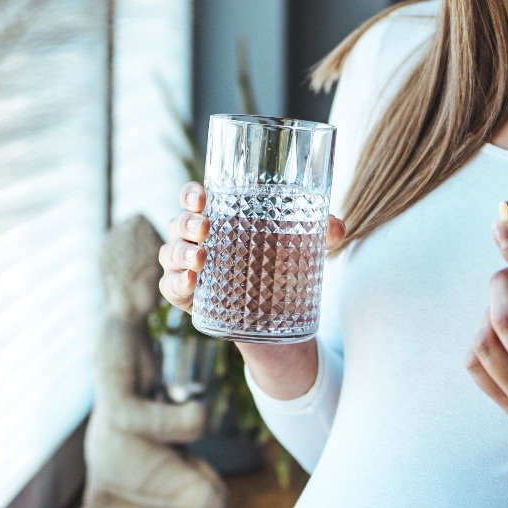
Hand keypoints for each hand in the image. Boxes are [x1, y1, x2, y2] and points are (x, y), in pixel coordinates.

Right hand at [160, 181, 344, 401]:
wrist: (276, 313)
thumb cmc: (280, 263)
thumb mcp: (303, 246)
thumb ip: (322, 232)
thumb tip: (337, 227)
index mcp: (218, 216)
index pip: (193, 197)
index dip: (191, 194)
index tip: (202, 197)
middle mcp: (197, 238)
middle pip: (178, 222)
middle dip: (187, 223)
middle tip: (205, 228)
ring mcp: (188, 266)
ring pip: (170, 253)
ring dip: (181, 254)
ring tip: (200, 260)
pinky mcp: (187, 295)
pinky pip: (170, 287)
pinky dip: (176, 284)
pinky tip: (191, 283)